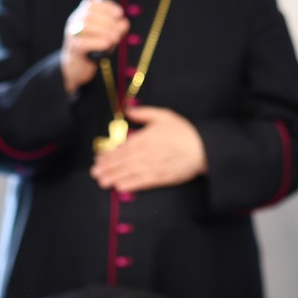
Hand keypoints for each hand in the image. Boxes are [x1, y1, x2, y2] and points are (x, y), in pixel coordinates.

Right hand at [61, 0, 129, 93]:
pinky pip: (84, 43)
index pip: (91, 4)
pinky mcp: (73, 49)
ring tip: (115, 39)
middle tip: (119, 32)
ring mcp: (71, 36)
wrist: (75, 67)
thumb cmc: (92, 48)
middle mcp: (73, 23)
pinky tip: (106, 44)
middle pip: (90, 15)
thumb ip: (115, 28)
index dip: (106, 7)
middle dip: (109, 22)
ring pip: (86, 26)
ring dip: (105, 31)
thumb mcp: (105, 35)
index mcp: (80, 15)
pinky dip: (97, 42)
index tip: (119, 13)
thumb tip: (124, 23)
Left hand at [90, 106, 206, 192]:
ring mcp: (152, 167)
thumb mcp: (163, 116)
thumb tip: (127, 110)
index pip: (121, 148)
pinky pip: (142, 183)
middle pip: (121, 162)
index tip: (98, 158)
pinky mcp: (160, 178)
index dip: (108, 154)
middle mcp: (145, 154)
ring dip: (113, 177)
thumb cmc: (183, 132)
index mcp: (144, 138)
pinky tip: (120, 187)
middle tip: (94, 172)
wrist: (202, 149)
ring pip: (128, 173)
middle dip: (106, 168)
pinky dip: (129, 185)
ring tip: (102, 181)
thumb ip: (143, 113)